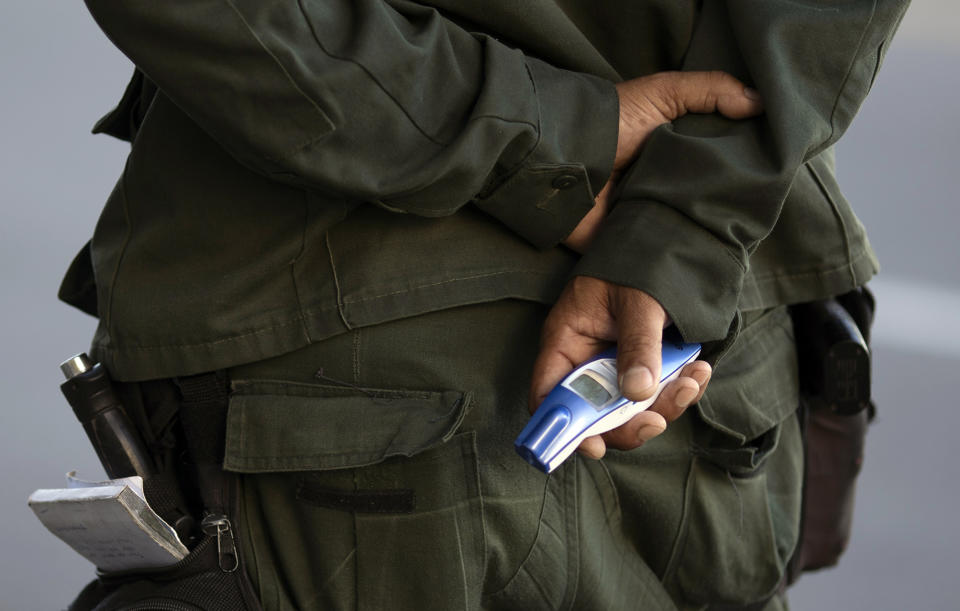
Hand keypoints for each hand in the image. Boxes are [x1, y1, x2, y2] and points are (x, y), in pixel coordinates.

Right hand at [529, 276, 711, 458]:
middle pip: (593, 415)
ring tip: (693, 378)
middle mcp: (586, 361)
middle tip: (658, 419)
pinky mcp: (644, 366)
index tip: (593, 446)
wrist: (668, 238)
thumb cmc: (638, 262)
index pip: (548, 396)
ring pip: (631, 410)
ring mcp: (616, 366)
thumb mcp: (637, 300)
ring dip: (665, 405)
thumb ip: (638, 345)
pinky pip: (658, 393)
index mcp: (566, 342)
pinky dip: (680, 389)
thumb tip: (638, 393)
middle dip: (629, 424)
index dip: (563, 427)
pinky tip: (698, 371)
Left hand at [562, 71, 761, 252]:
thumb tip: (761, 103)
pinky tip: (710, 253)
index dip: (745, 161)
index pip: (720, 158)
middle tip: (763, 202)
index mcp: (676, 148)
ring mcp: (651, 213)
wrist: (567, 161)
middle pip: (710, 194)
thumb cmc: (614, 122)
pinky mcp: (634, 243)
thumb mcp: (664, 93)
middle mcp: (666, 181)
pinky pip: (664, 253)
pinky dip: (682, 254)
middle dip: (733, 199)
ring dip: (712, 227)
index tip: (775, 165)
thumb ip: (711, 91)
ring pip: (693, 225)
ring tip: (744, 230)